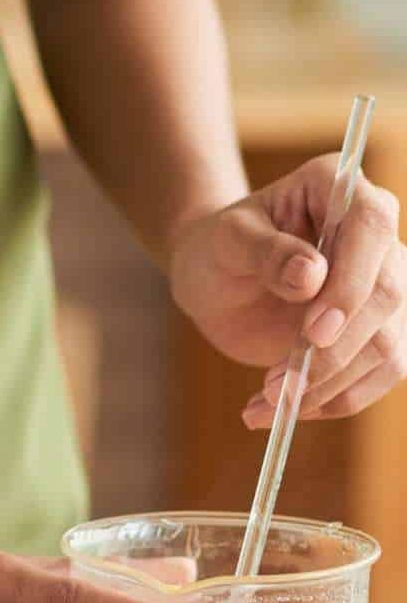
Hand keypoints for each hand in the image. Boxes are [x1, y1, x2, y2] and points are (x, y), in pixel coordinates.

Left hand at [169, 155, 405, 427]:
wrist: (214, 279)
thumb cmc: (216, 249)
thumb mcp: (225, 242)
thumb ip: (264, 252)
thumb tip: (312, 274)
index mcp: (339, 189)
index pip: (371, 226)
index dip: (351, 284)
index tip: (314, 333)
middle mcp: (375, 236)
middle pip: (387, 296)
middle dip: (335, 352)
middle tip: (276, 386)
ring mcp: (380, 287)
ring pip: (389, 346)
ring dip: (329, 388)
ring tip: (266, 406)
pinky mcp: (372, 332)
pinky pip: (376, 376)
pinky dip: (331, 403)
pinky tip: (281, 413)